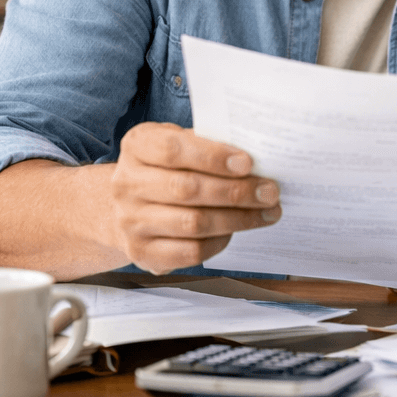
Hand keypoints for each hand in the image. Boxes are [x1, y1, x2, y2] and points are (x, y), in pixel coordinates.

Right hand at [107, 122, 281, 273]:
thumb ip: (210, 144)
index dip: (212, 156)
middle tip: (270, 191)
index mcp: (137, 146)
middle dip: (236, 191)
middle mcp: (127, 184)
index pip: (172, 150)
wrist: (131, 206)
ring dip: (238, 219)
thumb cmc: (168, 168)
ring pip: (193, 223)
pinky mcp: (142, 253)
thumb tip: (258, 155)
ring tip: (267, 212)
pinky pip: (190, 252)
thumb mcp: (181, 143)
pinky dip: (219, 241)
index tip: (247, 163)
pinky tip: (236, 230)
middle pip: (187, 189)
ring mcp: (131, 221)